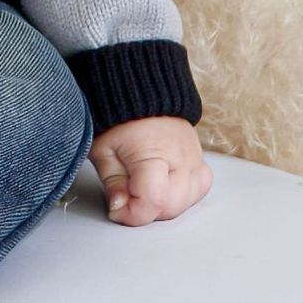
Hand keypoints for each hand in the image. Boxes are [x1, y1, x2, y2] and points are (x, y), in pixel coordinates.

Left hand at [89, 115, 211, 224]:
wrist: (138, 87)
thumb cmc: (117, 117)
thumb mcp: (102, 149)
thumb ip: (112, 182)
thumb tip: (119, 209)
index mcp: (154, 151)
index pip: (154, 200)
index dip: (132, 214)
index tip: (116, 209)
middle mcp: (181, 157)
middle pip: (172, 206)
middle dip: (146, 210)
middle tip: (126, 197)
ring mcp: (194, 157)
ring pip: (188, 201)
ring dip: (164, 204)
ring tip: (142, 188)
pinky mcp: (200, 157)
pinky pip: (199, 187)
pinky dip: (183, 194)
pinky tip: (164, 186)